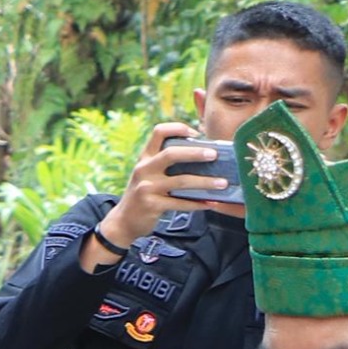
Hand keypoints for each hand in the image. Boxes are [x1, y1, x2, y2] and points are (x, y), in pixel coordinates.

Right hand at [97, 120, 217, 251]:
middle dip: (195, 153)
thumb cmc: (145, 193)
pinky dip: (198, 203)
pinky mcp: (152, 205)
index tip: (197, 133)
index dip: (178, 128)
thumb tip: (204, 155)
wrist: (124, 220)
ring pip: (181, 181)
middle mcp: (144, 169)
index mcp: (145, 158)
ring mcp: (147, 187)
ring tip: (223, 183)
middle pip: (171, 154)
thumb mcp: (149, 174)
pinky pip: (180, 203)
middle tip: (214, 154)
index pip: (159, 132)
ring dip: (205, 182)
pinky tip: (211, 203)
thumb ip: (167, 163)